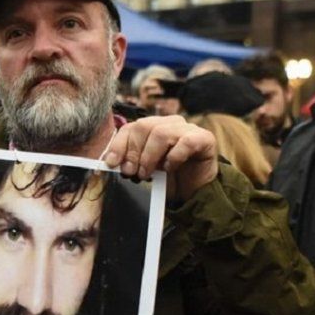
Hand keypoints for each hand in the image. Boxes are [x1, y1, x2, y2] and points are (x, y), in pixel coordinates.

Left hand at [102, 116, 217, 202]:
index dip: (119, 144)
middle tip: (130, 172)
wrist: (196, 191)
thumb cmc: (170, 178)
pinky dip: (174, 157)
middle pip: (144, 126)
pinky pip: (186, 142)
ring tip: (147, 174)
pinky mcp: (204, 138)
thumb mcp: (145, 169)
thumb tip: (111, 162)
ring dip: (149, 156)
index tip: (111, 163)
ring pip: (161, 133)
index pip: (131, 126)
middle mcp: (171, 123)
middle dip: (133, 152)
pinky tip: (170, 169)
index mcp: (154, 127)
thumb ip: (130, 162)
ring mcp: (189, 129)